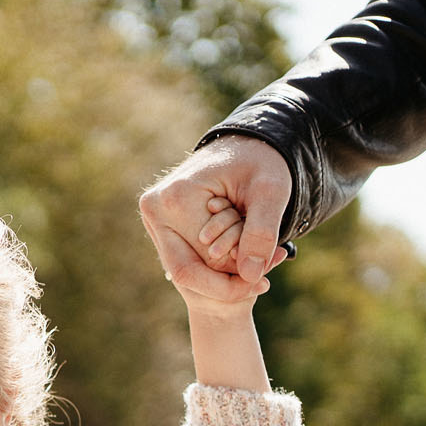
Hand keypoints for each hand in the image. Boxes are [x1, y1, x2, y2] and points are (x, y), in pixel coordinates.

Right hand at [138, 133, 292, 294]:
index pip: (203, 263)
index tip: (267, 277)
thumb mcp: (272, 193)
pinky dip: (215, 263)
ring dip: (222, 273)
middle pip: (187, 271)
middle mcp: (155, 210)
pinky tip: (240, 252)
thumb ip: (262, 233)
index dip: (235, 280)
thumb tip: (250, 276)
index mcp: (174, 200)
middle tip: (264, 279)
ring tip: (256, 263)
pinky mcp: (160, 222)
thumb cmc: (262, 162)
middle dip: (226, 281)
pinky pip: (186, 256)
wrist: (247, 144)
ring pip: (186, 267)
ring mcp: (153, 217)